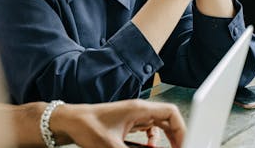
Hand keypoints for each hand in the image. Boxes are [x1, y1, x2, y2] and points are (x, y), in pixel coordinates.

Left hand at [50, 99, 185, 147]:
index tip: (186, 145)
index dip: (183, 130)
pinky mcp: (125, 123)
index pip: (172, 114)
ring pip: (158, 125)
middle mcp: (137, 110)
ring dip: (165, 140)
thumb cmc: (87, 127)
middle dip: (176, 137)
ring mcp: (132, 116)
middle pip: (168, 120)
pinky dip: (152, 141)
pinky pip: (147, 130)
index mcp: (138, 109)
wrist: (69, 122)